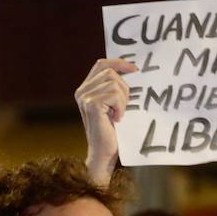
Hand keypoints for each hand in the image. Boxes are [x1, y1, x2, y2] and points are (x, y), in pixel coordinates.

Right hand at [75, 57, 136, 186]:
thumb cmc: (113, 131)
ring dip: (124, 100)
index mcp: (86, 88)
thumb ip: (115, 89)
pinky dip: (121, 107)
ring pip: (114, 83)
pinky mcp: (92, 104)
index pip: (101, 64)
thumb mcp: (114, 105)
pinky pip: (115, 95)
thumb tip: (133, 69)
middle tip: (125, 106)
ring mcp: (85, 97)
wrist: (105, 153)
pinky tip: (117, 119)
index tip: (135, 68)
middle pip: (110, 72)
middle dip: (124, 88)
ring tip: (119, 114)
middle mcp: (82, 91)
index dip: (118, 62)